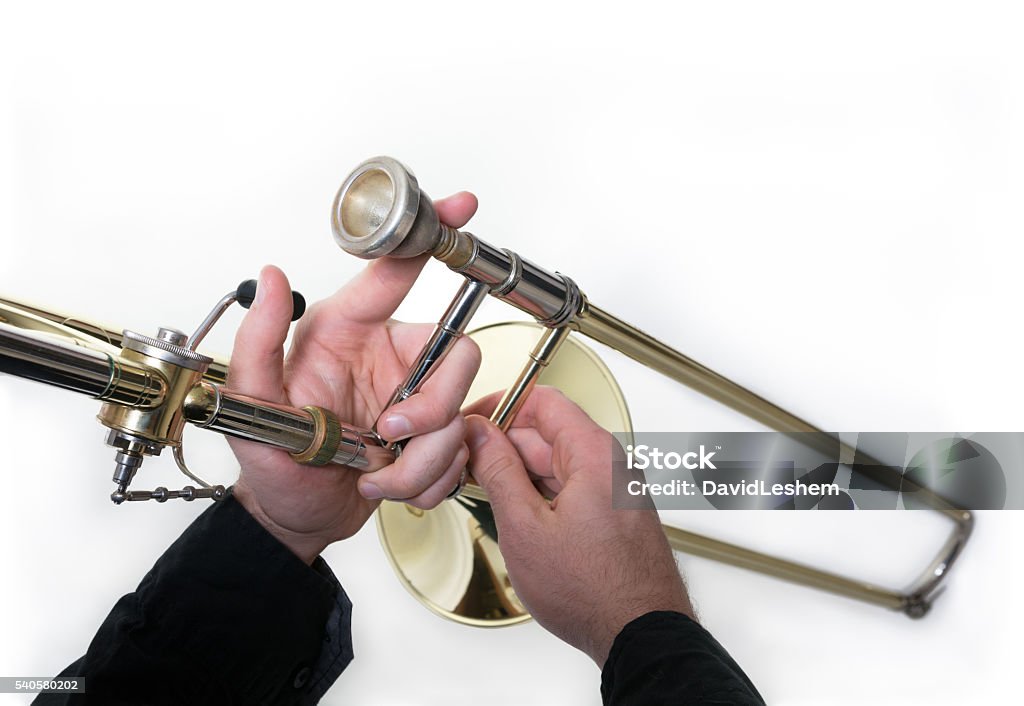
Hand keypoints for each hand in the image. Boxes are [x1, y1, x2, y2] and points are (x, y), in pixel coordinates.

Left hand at [227, 193, 481, 563]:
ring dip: (421, 461)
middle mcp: (389, 357)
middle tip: (388, 435)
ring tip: (375, 472)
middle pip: (454, 356)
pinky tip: (389, 481)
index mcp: (348, 333)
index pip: (395, 271)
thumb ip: (259, 341)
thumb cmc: (274, 464)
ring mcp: (415, 397)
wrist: (297, 517)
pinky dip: (428, 480)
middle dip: (431, 410)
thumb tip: (270, 277)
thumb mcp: (253, 406)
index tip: (459, 206)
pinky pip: (461, 451)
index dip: (430, 234)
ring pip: (459, 415)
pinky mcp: (433, 437)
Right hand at [464, 387, 692, 665]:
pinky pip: (572, 488)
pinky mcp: (616, 515)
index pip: (542, 400)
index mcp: (593, 454)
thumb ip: (499, 471)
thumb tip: (480, 436)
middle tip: (467, 466)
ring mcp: (617, 491)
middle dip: (504, 446)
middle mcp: (611, 465)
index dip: (500, 406)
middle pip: (548, 433)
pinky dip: (541, 495)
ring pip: (558, 464)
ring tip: (488, 497)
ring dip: (520, 474)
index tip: (471, 422)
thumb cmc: (595, 590)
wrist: (640, 635)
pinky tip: (519, 518)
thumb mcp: (525, 527)